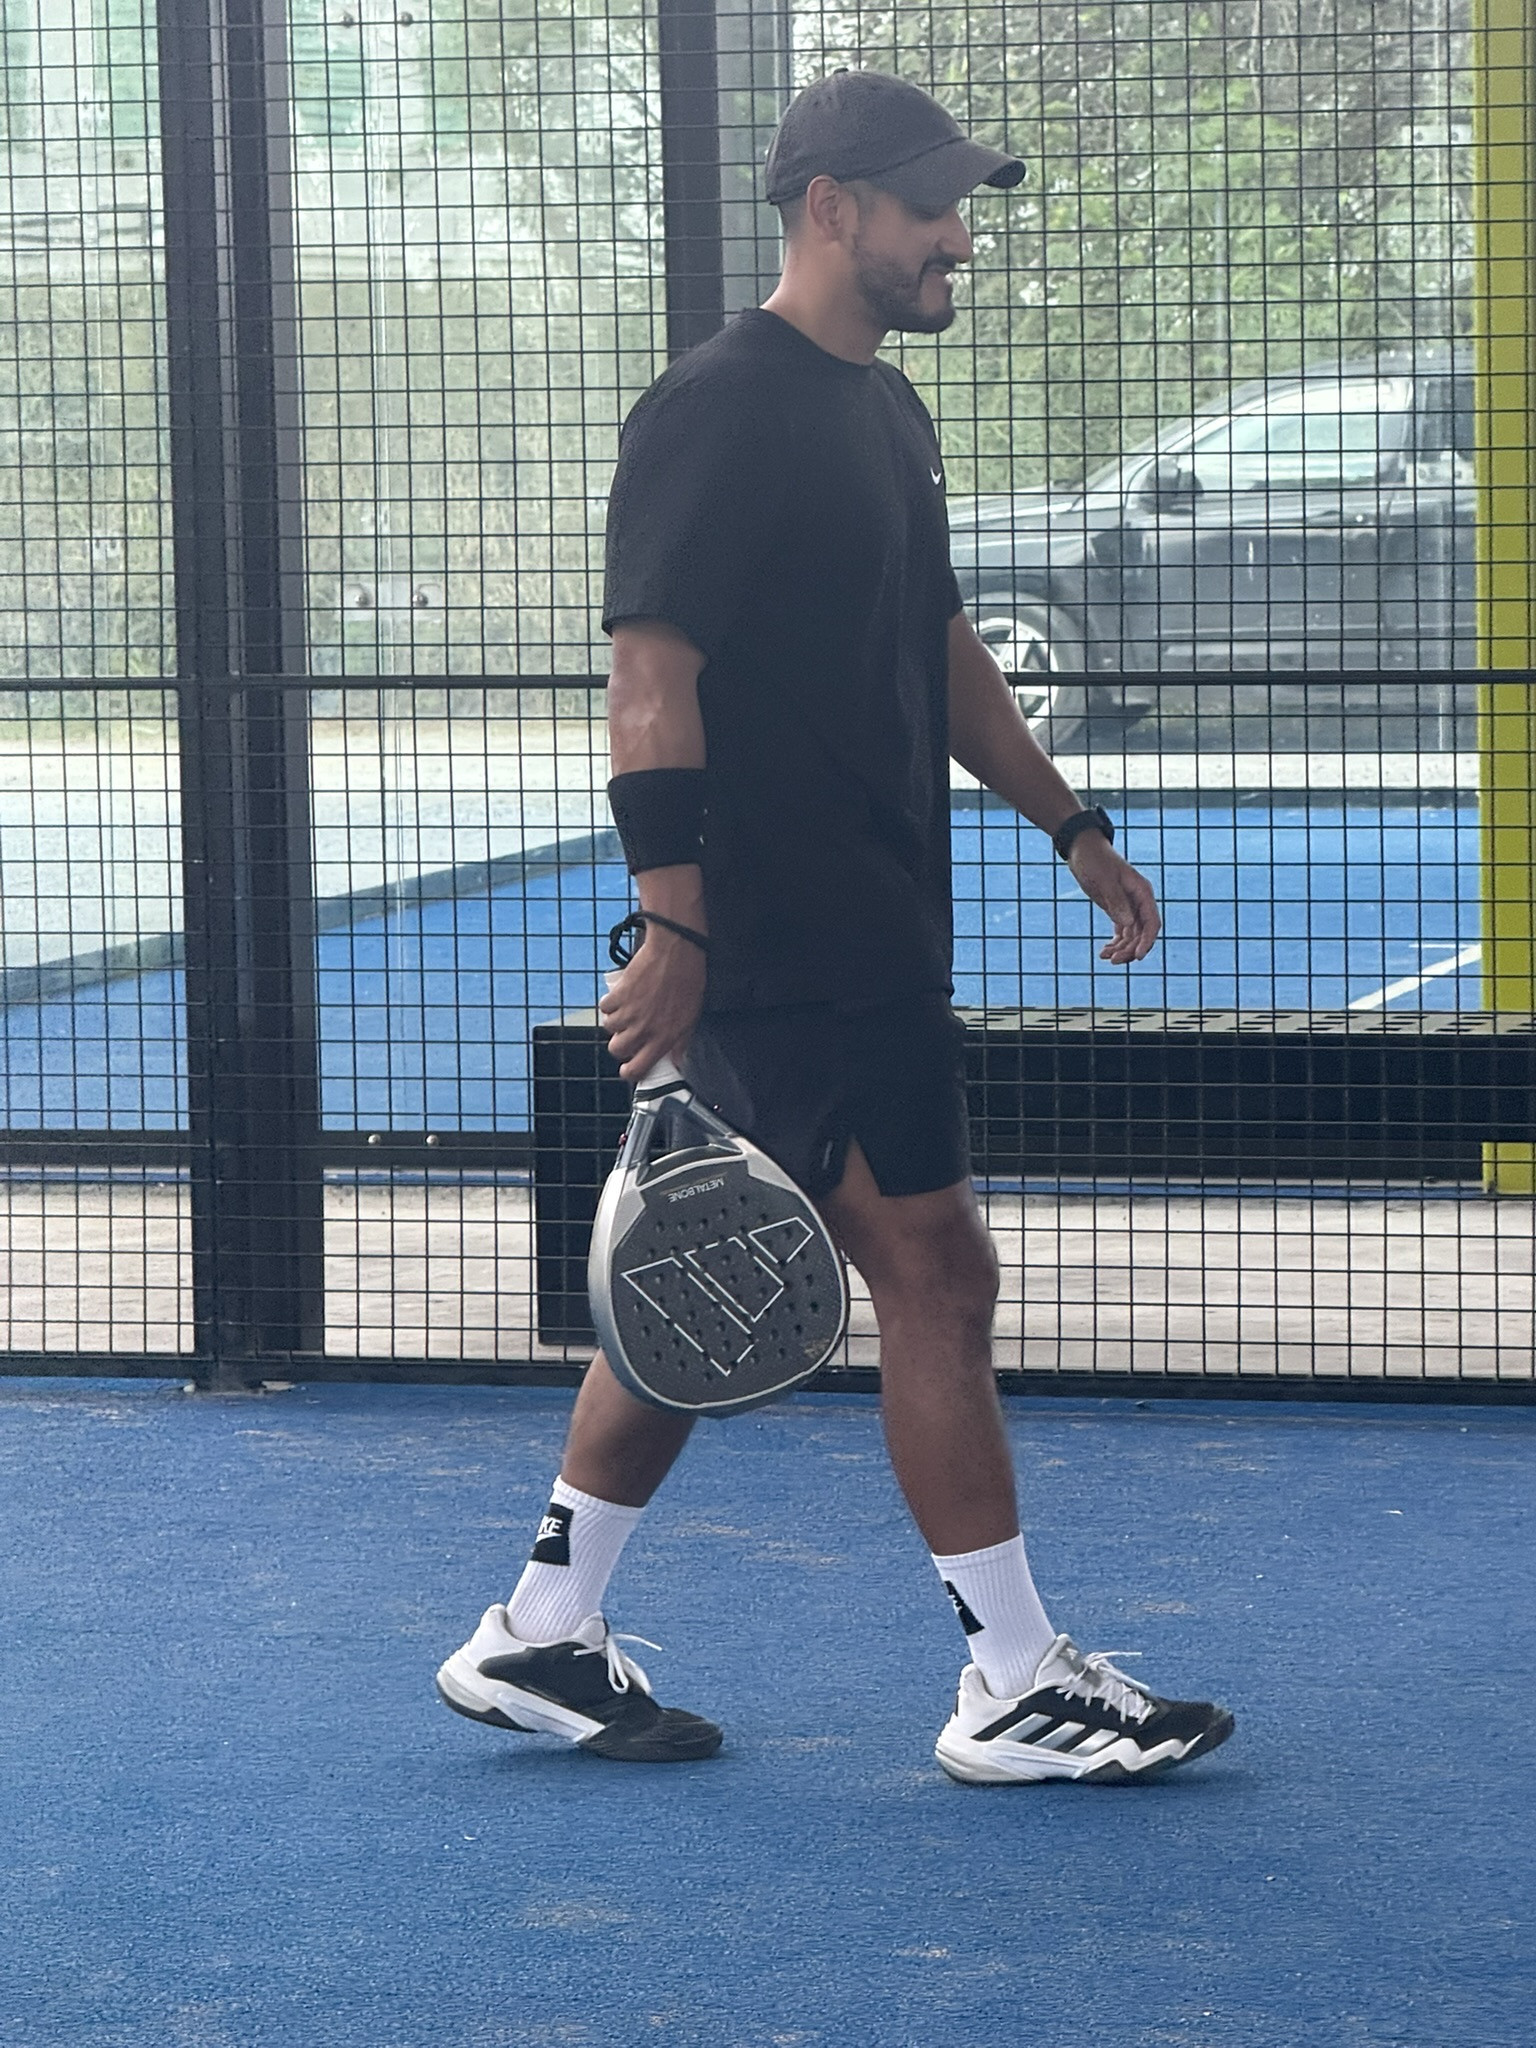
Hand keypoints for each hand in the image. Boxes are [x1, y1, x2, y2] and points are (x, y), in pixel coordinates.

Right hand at [599, 926, 707, 1080]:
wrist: (676, 951)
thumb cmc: (688, 980)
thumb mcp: (692, 1016)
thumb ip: (681, 1042)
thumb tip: (676, 1060)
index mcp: (664, 1038)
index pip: (638, 1068)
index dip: (630, 1072)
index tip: (628, 1069)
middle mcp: (643, 1029)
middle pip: (617, 1050)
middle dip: (620, 1044)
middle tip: (628, 1034)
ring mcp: (629, 1012)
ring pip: (609, 1028)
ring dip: (616, 1020)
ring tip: (627, 1009)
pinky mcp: (618, 995)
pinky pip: (604, 1007)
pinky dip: (610, 1002)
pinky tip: (622, 996)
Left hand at [1066, 834, 1160, 963]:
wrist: (1082, 849)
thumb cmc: (1094, 860)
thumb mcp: (1103, 880)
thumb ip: (1116, 901)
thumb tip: (1128, 924)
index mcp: (1142, 892)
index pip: (1152, 922)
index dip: (1147, 941)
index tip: (1137, 957)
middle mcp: (1139, 901)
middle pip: (1142, 933)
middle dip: (1131, 949)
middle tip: (1113, 960)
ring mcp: (1129, 906)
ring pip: (1132, 935)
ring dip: (1122, 949)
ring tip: (1105, 957)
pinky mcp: (1117, 909)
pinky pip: (1122, 931)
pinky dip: (1115, 943)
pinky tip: (1104, 951)